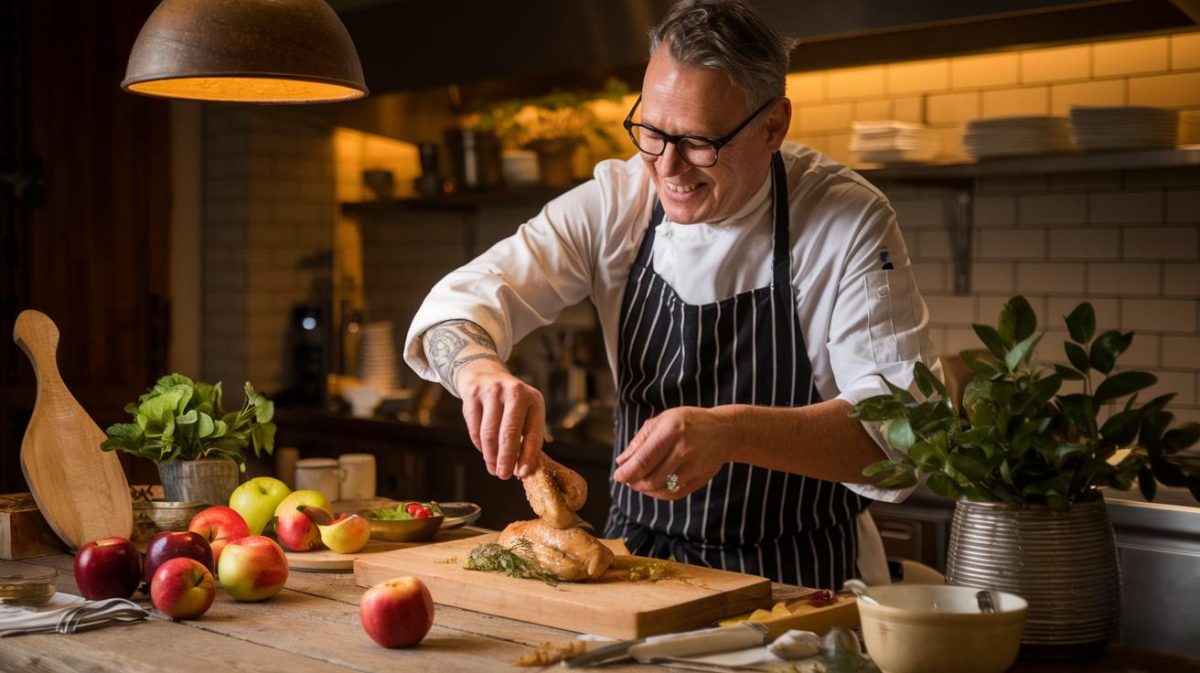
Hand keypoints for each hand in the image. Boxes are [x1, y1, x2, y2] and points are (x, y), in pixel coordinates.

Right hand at [455, 357, 545, 479]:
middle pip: (509, 434)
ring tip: (493, 469)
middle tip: (503, 476)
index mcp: (533, 399)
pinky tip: (484, 451)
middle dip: (506, 459)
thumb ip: (526, 438)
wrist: (485, 374)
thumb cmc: (510, 402)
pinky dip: (480, 445)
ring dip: (491, 456)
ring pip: (489, 434)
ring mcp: (492, 392)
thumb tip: (523, 471)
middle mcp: (514, 392)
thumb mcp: (526, 412)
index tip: (524, 474)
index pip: (533, 433)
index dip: (529, 456)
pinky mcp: (473, 395)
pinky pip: (475, 429)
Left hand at [613, 406, 736, 499]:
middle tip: (627, 478)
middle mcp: (684, 450)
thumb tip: (621, 462)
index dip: (627, 472)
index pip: (644, 459)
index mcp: (671, 430)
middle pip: (650, 478)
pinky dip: (659, 493)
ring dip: (645, 488)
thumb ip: (640, 441)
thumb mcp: (662, 421)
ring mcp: (694, 467)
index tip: (618, 476)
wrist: (723, 431)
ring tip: (638, 481)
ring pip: (661, 488)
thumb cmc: (687, 423)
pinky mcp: (699, 479)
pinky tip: (653, 486)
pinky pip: (673, 494)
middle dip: (633, 482)